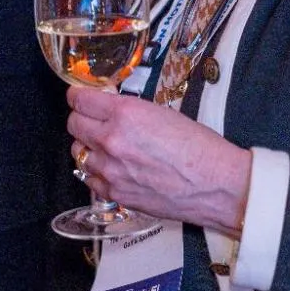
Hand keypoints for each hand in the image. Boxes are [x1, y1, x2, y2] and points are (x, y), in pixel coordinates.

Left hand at [67, 87, 252, 235]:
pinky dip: (97, 172)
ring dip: (88, 147)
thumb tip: (109, 109)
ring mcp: (110, 170)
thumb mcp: (162, 113)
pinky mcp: (115, 193)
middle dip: (82, 119)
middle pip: (74, 124)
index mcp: (125, 114)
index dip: (79, 97)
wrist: (216, 185)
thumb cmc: (199, 147)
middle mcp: (111, 140)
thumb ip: (129, 111)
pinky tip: (113, 169)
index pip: (80, 100)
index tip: (82, 98)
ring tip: (107, 147)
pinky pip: (90, 178)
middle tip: (94, 121)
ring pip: (78, 152)